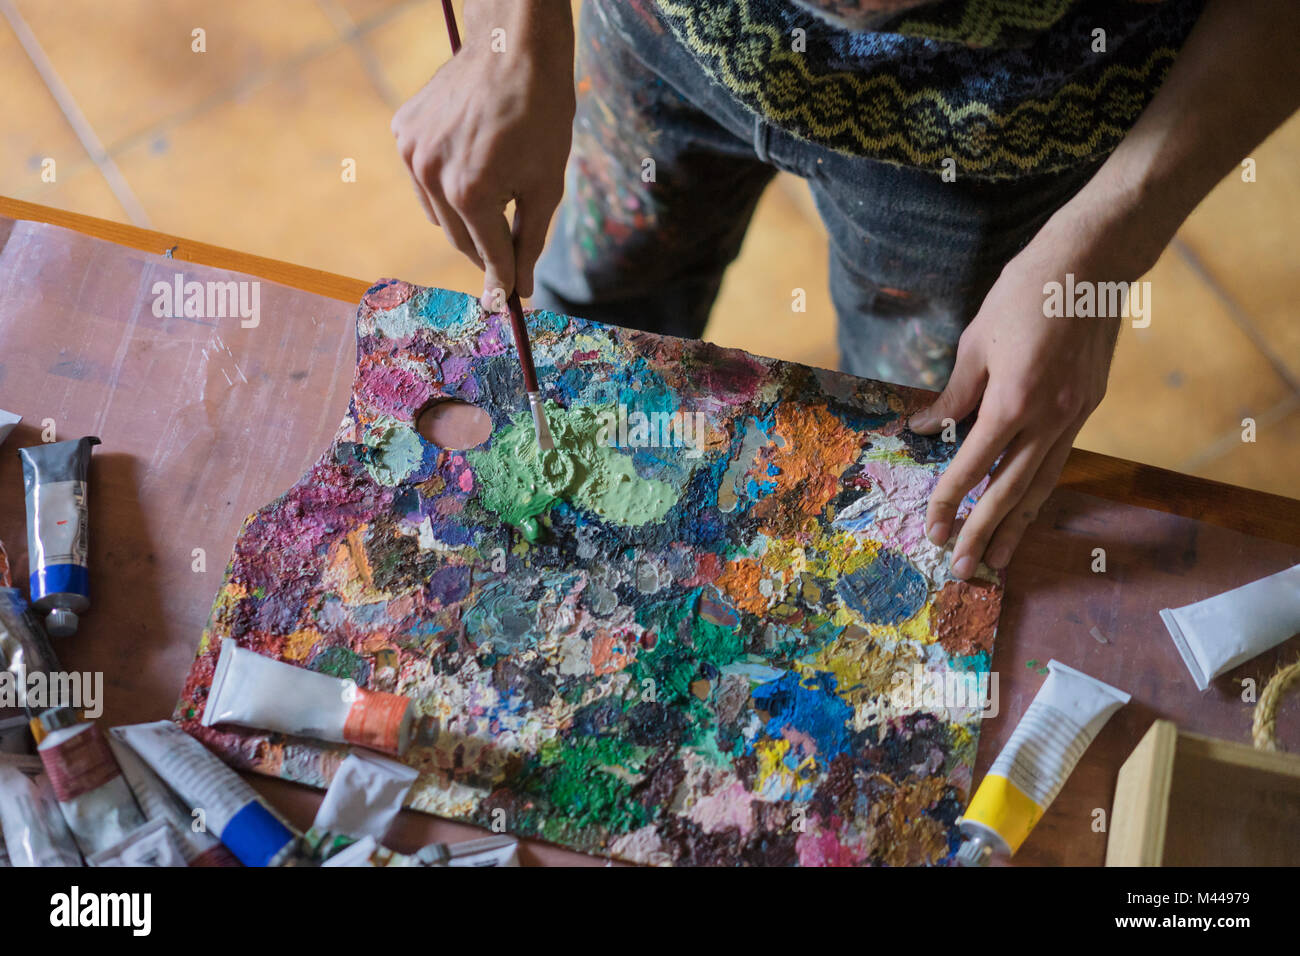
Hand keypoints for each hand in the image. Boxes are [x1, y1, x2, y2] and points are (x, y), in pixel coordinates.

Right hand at [391, 1, 573, 305]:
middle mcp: (433, 176)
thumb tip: (519, 289)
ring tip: (495, 185)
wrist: (514, 46)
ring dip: (465, 215)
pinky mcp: (403, 132)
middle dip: (488, 248)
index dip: (505, 279)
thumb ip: (530, 241)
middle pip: (461, 240)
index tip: (509, 302)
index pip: (490, 255)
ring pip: (438, 214)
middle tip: (510, 252)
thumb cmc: (542, 113)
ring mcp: (412, 152)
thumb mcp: (546, 184)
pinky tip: (470, 158)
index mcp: (472, 193)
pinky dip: (444, 182)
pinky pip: (423, 179)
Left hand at [908, 213, 1140, 577]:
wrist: (1093, 262)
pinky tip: (1024, 508)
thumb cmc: (1025, 293)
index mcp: (1014, 402)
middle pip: (1011, 491)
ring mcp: (1074, 415)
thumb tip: (925, 430)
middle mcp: (1048, 418)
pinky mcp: (1088, 407)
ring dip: (1017, 526)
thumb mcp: (976, 343)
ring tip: (999, 560)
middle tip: (963, 570)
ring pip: (1041, 484)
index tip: (930, 528)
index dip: (948, 501)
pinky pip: (1057, 460)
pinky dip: (1038, 489)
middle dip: (984, 534)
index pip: (972, 466)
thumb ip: (953, 395)